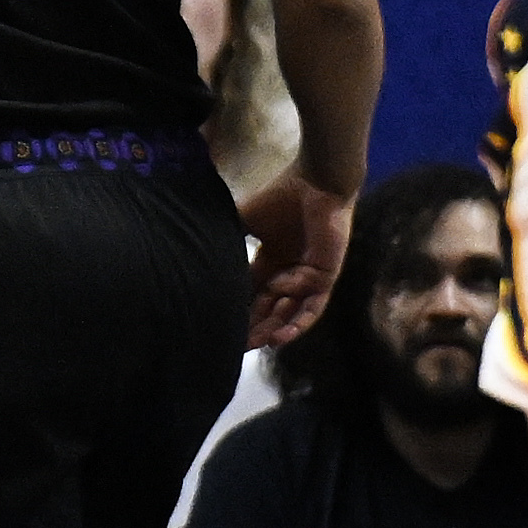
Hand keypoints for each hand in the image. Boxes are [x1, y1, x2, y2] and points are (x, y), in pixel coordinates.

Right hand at [239, 172, 351, 347]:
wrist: (314, 182)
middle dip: (257, 327)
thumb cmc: (281, 197)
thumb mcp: (245, 219)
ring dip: (279, 329)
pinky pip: (313, 303)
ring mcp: (310, 276)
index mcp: (272, 261)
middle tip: (239, 345)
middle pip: (272, 308)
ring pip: (294, 312)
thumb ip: (230, 237)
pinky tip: (283, 329)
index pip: (254, 294)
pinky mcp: (326, 276)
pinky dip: (299, 317)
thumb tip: (201, 249)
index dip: (242, 310)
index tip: (225, 328)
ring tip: (262, 344)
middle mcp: (290, 273)